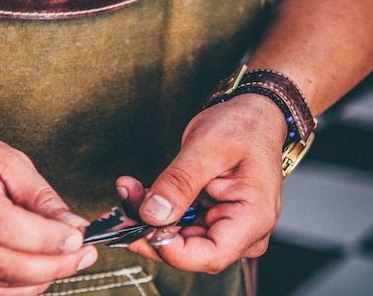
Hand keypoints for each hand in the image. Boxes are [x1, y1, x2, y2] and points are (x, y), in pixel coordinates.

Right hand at [0, 122, 97, 294]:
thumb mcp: (4, 158)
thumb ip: (40, 196)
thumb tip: (74, 228)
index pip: (5, 227)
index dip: (47, 239)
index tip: (79, 237)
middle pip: (4, 265)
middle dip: (54, 265)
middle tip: (85, 254)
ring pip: (0, 285)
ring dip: (43, 277)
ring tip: (67, 258)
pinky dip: (21, 287)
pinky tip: (41, 268)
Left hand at [116, 94, 285, 272]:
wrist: (252, 117)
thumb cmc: (243, 127)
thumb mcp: (208, 147)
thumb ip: (180, 182)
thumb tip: (152, 214)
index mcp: (253, 218)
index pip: (210, 255)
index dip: (170, 249)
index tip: (140, 226)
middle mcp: (243, 232)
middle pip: (188, 251)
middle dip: (149, 230)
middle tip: (119, 206)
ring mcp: (225, 227)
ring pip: (177, 239)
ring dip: (147, 219)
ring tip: (127, 189)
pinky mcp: (209, 219)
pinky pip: (177, 224)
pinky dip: (154, 211)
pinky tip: (137, 192)